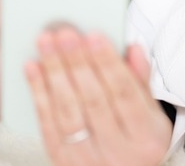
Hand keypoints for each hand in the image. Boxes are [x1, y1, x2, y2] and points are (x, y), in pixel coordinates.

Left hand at [26, 27, 170, 165]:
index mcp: (146, 136)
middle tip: (65, 32)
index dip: (109, 63)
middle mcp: (118, 152)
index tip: (94, 34)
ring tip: (46, 42)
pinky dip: (38, 93)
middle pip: (94, 101)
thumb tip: (133, 48)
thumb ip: (141, 80)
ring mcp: (88, 160)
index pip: (125, 94)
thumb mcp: (151, 111)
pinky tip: (33, 67)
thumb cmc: (138, 135)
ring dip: (55, 72)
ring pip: (68, 112)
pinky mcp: (63, 161)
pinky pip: (47, 125)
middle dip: (77, 63)